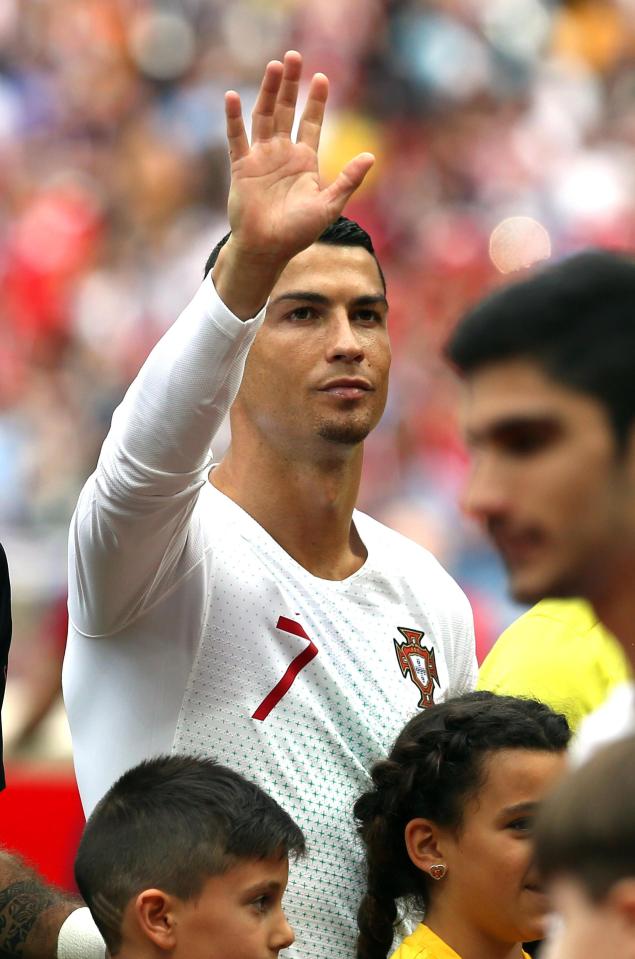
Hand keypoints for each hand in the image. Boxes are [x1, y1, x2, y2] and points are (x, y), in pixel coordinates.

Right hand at [224, 50, 373, 264]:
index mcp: (304, 161)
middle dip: (291, 85)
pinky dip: (234, 118)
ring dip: (268, 92)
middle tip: (294, 57)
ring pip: (263, 116)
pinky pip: (236, 138)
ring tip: (274, 67)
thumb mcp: (329, 205)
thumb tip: (371, 156)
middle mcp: (282, 154)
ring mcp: (261, 158)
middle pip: (286, 111)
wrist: (268, 248)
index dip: (316, 101)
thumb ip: (348, 180)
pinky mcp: (241, 167)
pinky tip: (232, 96)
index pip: (311, 123)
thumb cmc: (298, 232)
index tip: (322, 78)